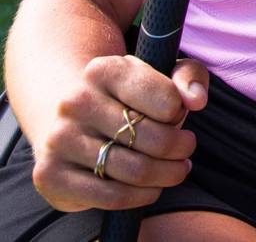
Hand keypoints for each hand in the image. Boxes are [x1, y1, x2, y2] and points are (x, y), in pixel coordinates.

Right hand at [31, 56, 208, 211]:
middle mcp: (75, 101)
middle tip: (185, 148)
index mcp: (103, 69)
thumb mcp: (162, 74)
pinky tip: (152, 188)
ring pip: (135, 170)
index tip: (176, 115)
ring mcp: (58, 139)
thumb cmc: (129, 97)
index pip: (166, 99)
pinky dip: (141, 196)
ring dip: (167, 174)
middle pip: (152, 137)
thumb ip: (189, 76)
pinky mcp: (51, 174)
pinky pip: (111, 196)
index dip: (179, 112)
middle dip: (180, 148)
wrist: (73, 121)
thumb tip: (195, 100)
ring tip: (177, 169)